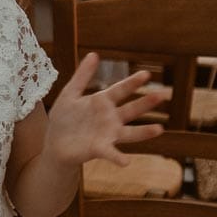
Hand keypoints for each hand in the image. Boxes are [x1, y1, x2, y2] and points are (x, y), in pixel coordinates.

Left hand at [44, 58, 165, 167]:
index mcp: (102, 102)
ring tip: (159, 129)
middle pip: (130, 110)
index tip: (147, 74)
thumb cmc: (64, 119)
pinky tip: (126, 162)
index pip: (120, 90)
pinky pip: (111, 153)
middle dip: (146, 103)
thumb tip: (94, 54)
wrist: (54, 143)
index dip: (133, 83)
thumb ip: (82, 76)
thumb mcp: (70, 93)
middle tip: (162, 95)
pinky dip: (118, 157)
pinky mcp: (99, 149)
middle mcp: (109, 119)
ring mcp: (107, 135)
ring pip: (129, 133)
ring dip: (144, 132)